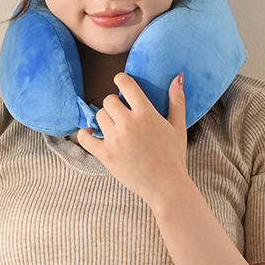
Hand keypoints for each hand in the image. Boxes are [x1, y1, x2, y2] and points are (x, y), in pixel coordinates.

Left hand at [77, 73, 188, 206]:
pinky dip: (85, 133)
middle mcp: (128, 124)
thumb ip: (177, 101)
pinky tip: (90, 132)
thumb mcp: (179, 127)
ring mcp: (115, 140)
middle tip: (121, 111)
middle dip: (114, 103)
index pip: (125, 85)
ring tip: (114, 126)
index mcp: (146, 114)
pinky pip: (85, 138)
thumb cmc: (174, 156)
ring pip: (99, 116)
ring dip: (105, 118)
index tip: (120, 82)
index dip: (120, 79)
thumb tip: (177, 78)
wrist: (166, 187)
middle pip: (109, 100)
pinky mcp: (105, 155)